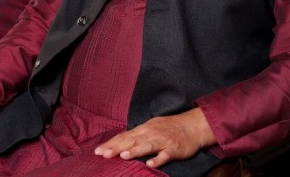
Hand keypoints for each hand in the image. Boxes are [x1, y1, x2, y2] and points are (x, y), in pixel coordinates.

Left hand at [94, 108, 214, 168]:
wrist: (192, 126)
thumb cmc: (169, 128)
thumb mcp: (151, 128)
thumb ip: (137, 136)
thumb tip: (120, 143)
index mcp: (144, 129)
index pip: (124, 136)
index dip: (111, 143)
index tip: (97, 151)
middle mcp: (151, 133)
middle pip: (131, 140)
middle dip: (116, 147)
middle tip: (102, 154)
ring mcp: (162, 140)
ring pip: (146, 145)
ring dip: (134, 150)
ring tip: (122, 156)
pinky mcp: (173, 148)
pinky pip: (165, 154)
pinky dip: (158, 158)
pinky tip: (150, 164)